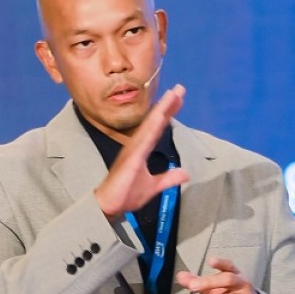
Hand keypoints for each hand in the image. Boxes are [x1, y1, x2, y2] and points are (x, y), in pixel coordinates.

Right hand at [94, 85, 190, 218]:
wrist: (109, 205)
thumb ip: (168, 178)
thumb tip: (185, 173)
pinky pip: (144, 139)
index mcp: (141, 149)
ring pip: (150, 125)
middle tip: (180, 88)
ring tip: (173, 94)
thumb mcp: (153, 186)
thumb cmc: (126, 194)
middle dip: (168, 105)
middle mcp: (137, 145)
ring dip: (162, 109)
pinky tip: (160, 115)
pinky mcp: (131, 158)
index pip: (158, 128)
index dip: (168, 113)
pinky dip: (152, 126)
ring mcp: (133, 149)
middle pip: (155, 121)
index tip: (178, 99)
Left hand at [177, 257, 269, 293]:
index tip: (210, 260)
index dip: (221, 263)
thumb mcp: (215, 288)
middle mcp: (242, 285)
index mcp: (235, 275)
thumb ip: (198, 282)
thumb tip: (179, 276)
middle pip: (228, 280)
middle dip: (210, 282)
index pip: (229, 266)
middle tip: (192, 286)